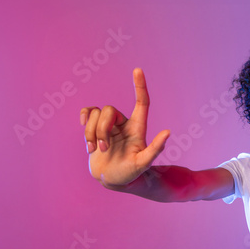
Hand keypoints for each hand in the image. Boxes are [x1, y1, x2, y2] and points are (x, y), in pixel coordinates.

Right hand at [80, 68, 169, 186]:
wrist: (111, 179)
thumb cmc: (130, 173)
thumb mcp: (143, 163)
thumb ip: (155, 149)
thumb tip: (168, 132)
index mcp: (138, 127)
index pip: (142, 102)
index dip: (140, 86)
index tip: (137, 70)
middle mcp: (124, 123)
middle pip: (109, 110)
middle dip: (102, 129)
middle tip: (103, 148)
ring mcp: (109, 124)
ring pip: (95, 113)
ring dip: (91, 132)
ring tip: (95, 149)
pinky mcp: (95, 127)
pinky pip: (87, 112)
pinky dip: (83, 119)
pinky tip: (82, 125)